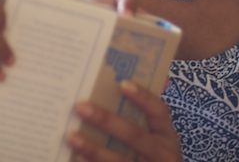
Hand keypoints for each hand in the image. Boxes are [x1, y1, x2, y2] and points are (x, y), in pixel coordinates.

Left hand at [68, 81, 182, 161]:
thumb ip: (139, 120)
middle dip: (106, 121)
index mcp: (167, 136)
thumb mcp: (156, 140)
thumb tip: (108, 94)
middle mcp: (162, 154)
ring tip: (71, 137)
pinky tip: (77, 158)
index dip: (143, 97)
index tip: (123, 83)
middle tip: (81, 107)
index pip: (159, 111)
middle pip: (134, 136)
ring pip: (119, 160)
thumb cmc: (152, 156)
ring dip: (93, 149)